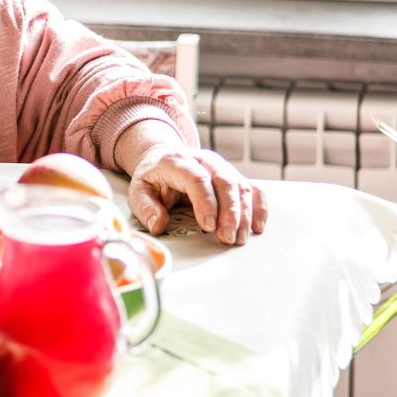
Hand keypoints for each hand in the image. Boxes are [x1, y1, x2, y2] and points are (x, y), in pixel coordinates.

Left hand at [127, 143, 266, 245]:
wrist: (162, 157)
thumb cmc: (152, 178)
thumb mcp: (138, 191)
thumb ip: (145, 208)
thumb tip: (158, 225)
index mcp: (177, 161)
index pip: (197, 179)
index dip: (206, 202)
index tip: (208, 226)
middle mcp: (203, 161)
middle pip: (224, 181)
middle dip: (229, 212)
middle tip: (227, 238)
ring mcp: (221, 167)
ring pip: (240, 186)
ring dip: (244, 214)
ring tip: (238, 239)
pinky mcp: (233, 176)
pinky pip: (252, 188)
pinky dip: (258, 207)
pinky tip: (257, 227)